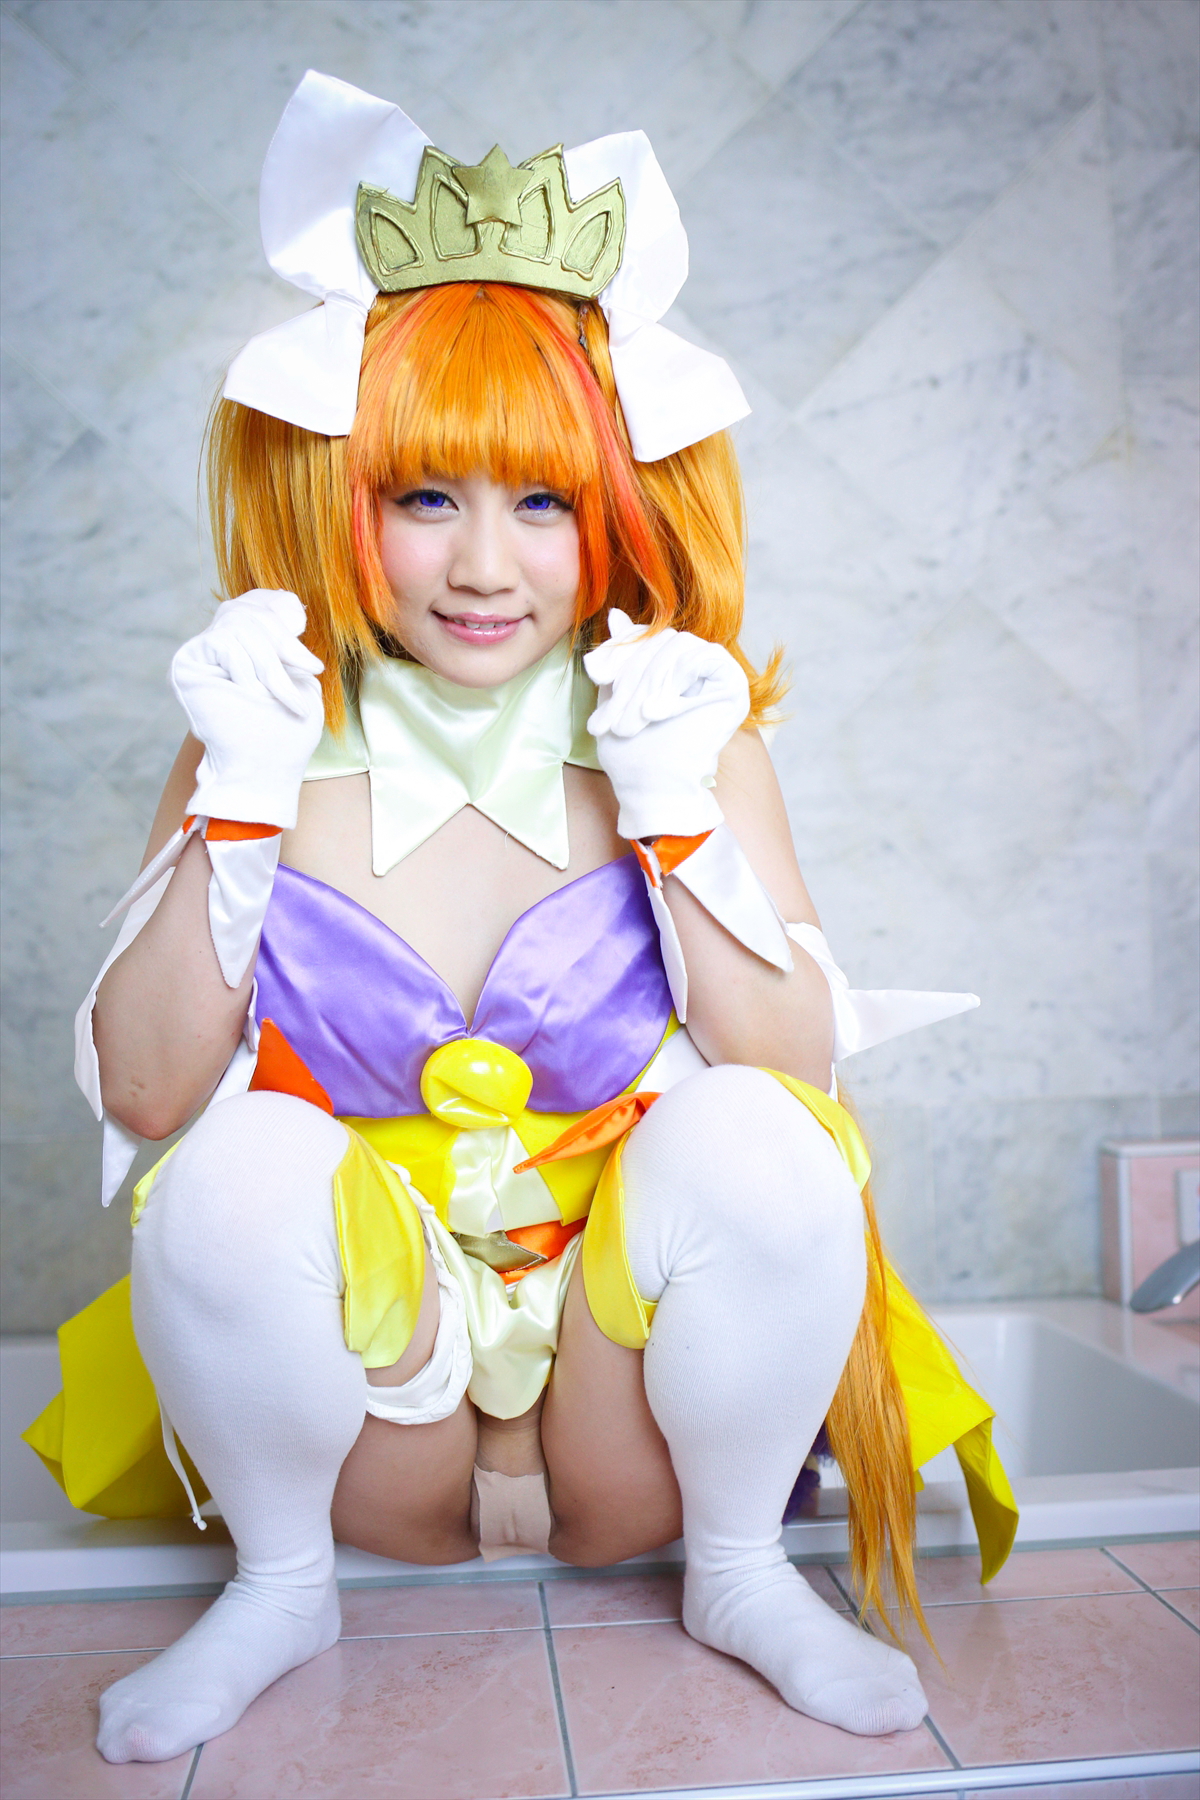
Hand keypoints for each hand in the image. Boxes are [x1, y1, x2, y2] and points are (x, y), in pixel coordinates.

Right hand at [171, 590, 324, 828]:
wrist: (263, 771)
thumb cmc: (285, 735)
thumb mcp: (300, 681)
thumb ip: (291, 645)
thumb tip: (292, 605)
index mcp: (247, 644)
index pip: (257, 600)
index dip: (277, 602)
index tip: (300, 619)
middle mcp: (220, 643)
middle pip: (251, 609)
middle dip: (286, 640)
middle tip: (311, 669)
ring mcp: (202, 652)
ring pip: (241, 625)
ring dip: (270, 662)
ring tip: (284, 696)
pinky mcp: (187, 663)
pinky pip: (223, 641)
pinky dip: (246, 668)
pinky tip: (252, 692)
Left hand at [584, 609, 749, 839]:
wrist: (655, 790)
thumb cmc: (633, 752)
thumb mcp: (615, 696)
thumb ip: (619, 657)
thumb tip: (615, 614)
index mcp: (671, 664)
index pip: (644, 635)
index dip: (619, 650)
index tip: (595, 674)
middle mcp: (697, 662)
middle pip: (659, 639)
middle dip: (630, 674)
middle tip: (615, 715)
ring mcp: (718, 671)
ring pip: (675, 646)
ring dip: (648, 684)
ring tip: (635, 721)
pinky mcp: (733, 683)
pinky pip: (700, 657)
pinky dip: (673, 683)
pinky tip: (658, 713)